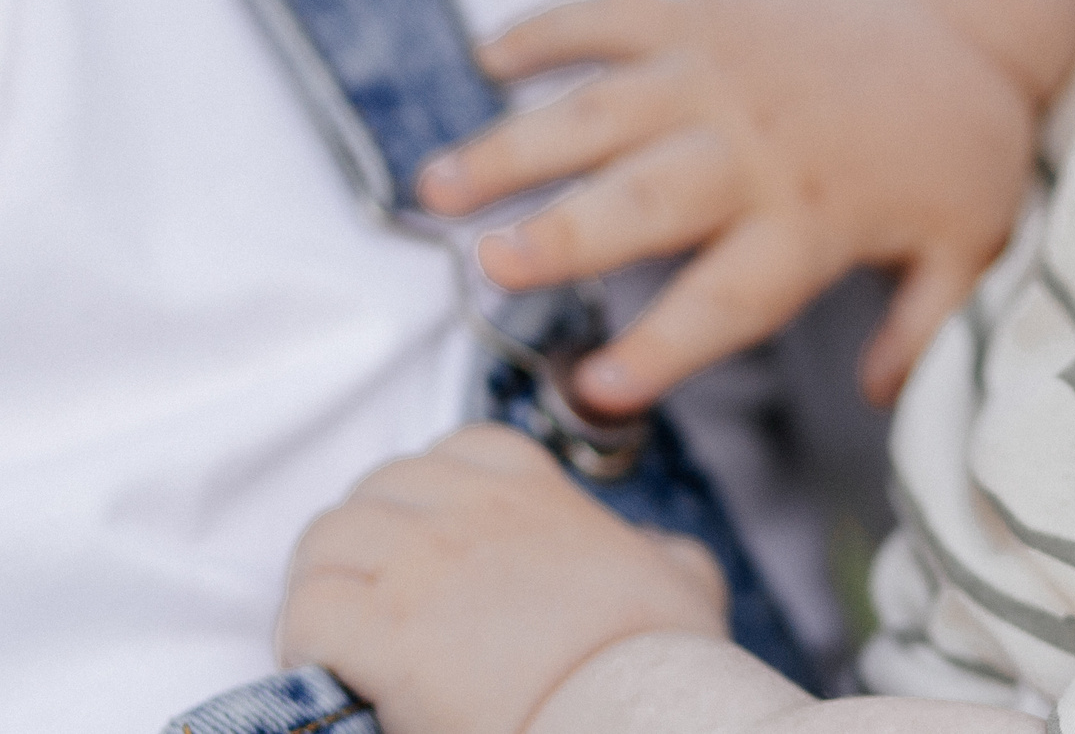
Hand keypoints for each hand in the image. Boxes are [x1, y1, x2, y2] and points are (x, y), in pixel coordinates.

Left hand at [279, 426, 725, 733]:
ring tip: (340, 640)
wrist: (630, 716)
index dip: (428, 495)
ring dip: (324, 588)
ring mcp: (423, 565)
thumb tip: (653, 550)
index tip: (430, 544)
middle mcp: (472, 512)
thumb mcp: (686, 579)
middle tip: (376, 602)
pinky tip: (331, 674)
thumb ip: (662, 548)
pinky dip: (304, 641)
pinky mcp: (384, 633)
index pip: (453, 452)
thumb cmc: (661, 659)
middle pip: (374, 492)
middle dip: (366, 543)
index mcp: (536, 492)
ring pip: (326, 542)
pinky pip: (306, 612)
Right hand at [417, 0, 1037, 412]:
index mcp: (814, 216)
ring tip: (435, 187)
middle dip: (567, 232)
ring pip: (602, 109)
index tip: (598, 393)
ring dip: (516, 144)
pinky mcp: (700, 11)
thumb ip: (925, 325)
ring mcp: (718, 71)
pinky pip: (610, 14)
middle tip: (491, 267)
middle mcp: (754, 146)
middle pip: (647, 198)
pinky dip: (544, 30)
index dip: (665, 348)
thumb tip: (882, 399)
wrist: (958, 2)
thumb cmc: (956, 136)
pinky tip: (481, 61)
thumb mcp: (969, 239)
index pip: (730, 296)